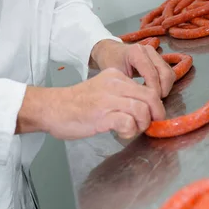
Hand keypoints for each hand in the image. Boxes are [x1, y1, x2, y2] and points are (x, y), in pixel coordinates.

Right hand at [17, 69, 166, 139]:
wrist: (52, 108)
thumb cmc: (77, 104)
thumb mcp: (102, 89)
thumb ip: (121, 95)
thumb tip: (144, 109)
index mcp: (116, 76)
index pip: (147, 87)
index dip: (154, 104)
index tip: (150, 115)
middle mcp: (115, 84)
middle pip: (151, 96)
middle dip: (155, 114)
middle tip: (148, 124)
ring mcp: (108, 99)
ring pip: (142, 109)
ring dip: (142, 124)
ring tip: (131, 129)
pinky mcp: (102, 115)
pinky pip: (128, 122)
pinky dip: (129, 131)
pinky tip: (121, 133)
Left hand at [90, 39, 175, 98]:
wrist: (110, 52)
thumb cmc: (110, 63)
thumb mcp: (114, 76)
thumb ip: (128, 87)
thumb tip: (141, 103)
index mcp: (136, 52)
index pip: (152, 74)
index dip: (153, 91)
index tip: (149, 104)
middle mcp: (148, 50)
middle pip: (165, 73)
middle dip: (162, 90)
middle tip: (153, 102)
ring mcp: (155, 53)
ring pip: (170, 73)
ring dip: (165, 88)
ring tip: (153, 97)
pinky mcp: (159, 58)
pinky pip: (168, 73)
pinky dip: (164, 84)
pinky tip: (153, 91)